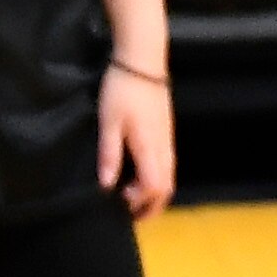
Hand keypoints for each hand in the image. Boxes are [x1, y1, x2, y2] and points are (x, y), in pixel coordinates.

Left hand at [97, 58, 176, 216]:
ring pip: (170, 176)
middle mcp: (164, 146)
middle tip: (132, 215)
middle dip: (152, 205)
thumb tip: (107, 185)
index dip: (139, 200)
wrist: (142, 61)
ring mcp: (168, 138)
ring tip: (135, 199)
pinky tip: (142, 175)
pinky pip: (168, 164)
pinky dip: (158, 178)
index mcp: (149, 146)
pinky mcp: (167, 130)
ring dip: (156, 193)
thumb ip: (109, 154)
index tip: (119, 200)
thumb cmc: (122, 89)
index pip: (154, 186)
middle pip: (167, 186)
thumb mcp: (108, 121)